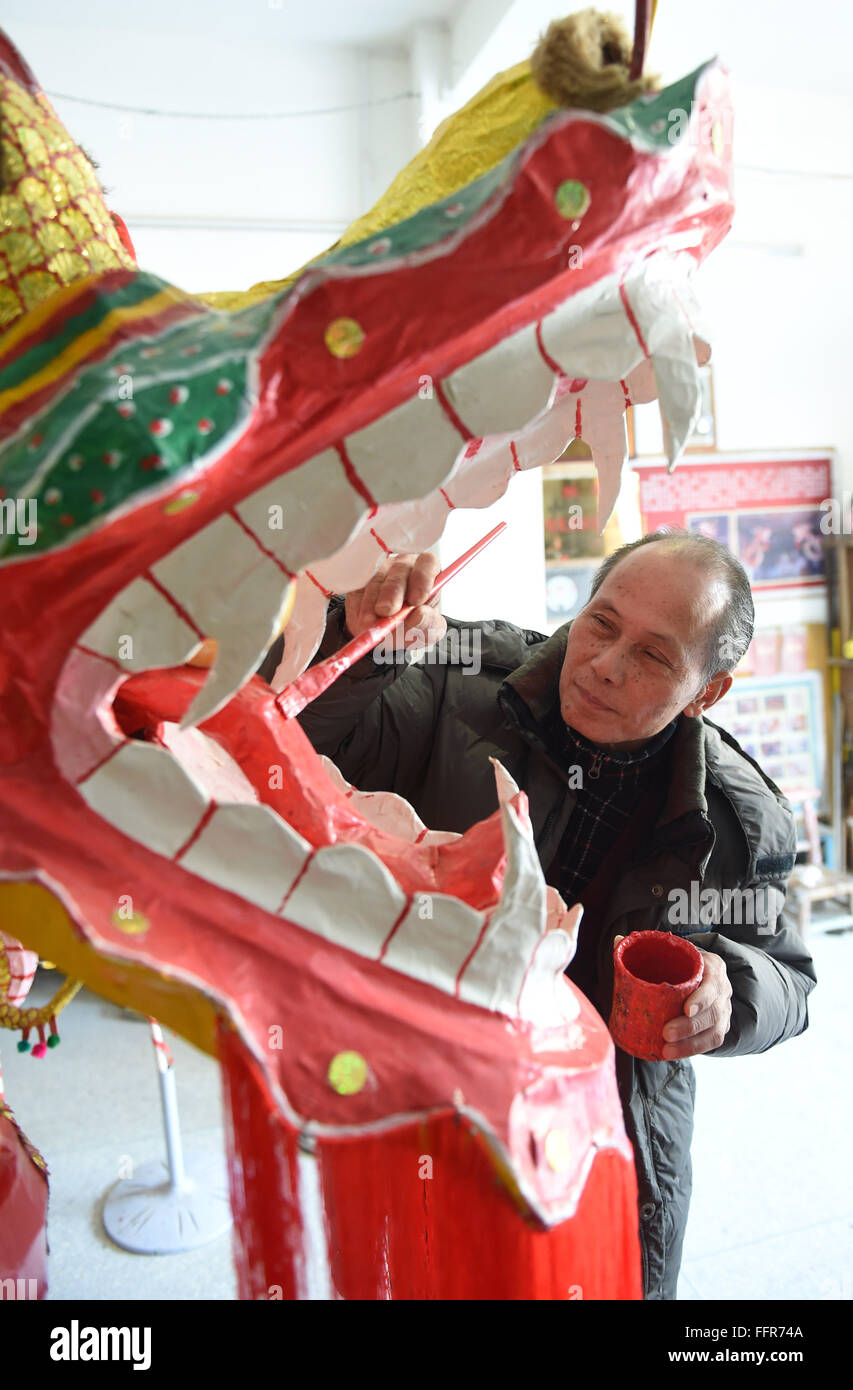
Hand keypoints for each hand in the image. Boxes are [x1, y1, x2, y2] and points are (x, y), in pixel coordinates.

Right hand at [344, 551, 446, 652]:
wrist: (391, 635)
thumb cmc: (415, 625)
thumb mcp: (429, 630)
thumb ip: (429, 622)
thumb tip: (419, 614)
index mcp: (428, 572)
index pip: (428, 562)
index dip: (422, 578)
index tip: (416, 600)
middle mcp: (405, 566)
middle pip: (399, 569)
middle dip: (392, 591)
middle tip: (387, 611)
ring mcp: (381, 570)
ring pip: (376, 579)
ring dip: (371, 604)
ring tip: (371, 624)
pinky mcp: (361, 579)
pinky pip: (357, 588)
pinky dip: (358, 607)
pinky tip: (362, 620)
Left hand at [613, 938, 732, 1059]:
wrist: (702, 978)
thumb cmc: (680, 965)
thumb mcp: (671, 953)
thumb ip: (647, 948)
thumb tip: (618, 940)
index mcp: (712, 967)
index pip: (712, 983)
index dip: (702, 998)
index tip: (685, 1009)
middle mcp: (722, 989)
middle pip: (712, 1011)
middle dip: (689, 1026)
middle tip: (666, 1033)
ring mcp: (723, 1011)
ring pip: (713, 1031)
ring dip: (690, 1044)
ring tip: (666, 1050)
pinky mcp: (719, 1028)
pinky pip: (710, 1043)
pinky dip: (691, 1050)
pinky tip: (672, 1054)